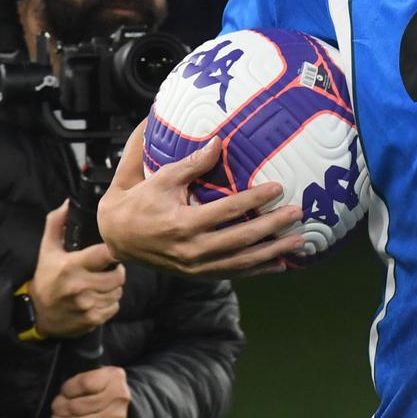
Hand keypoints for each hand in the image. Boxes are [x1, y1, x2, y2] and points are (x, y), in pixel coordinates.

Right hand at [29, 203, 125, 338]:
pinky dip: (109, 303)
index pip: (106, 254)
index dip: (114, 251)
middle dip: (116, 272)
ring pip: (118, 292)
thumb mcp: (47, 250)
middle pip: (119, 276)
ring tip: (99, 284)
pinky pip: (114, 307)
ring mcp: (86, 305)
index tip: (112, 251)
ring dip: (113, 288)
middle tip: (106, 270)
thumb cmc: (46, 277)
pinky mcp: (91, 320)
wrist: (37, 314)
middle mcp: (79, 287)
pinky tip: (96, 299)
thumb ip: (56, 223)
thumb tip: (68, 202)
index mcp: (71, 266)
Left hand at [51, 365, 129, 417]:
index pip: (84, 383)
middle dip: (60, 408)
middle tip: (55, 408)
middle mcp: (118, 397)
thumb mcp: (95, 376)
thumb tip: (61, 399)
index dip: (68, 389)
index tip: (63, 392)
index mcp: (114, 377)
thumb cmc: (101, 390)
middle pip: (78, 406)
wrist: (122, 410)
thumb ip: (80, 381)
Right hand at [96, 124, 307, 278]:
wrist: (117, 236)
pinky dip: (258, 270)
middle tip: (297, 213)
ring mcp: (195, 267)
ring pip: (240, 262)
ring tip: (299, 241)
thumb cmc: (140, 200)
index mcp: (182, 224)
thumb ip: (191, 164)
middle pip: (240, 240)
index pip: (226, 211)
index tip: (278, 188)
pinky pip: (233, 274)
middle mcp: (191, 250)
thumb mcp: (161, 178)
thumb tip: (217, 142)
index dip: (254, 200)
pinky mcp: (198, 275)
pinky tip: (280, 263)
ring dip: (272, 252)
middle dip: (272, 227)